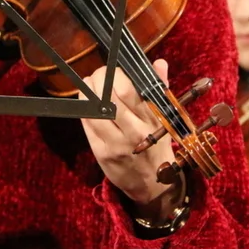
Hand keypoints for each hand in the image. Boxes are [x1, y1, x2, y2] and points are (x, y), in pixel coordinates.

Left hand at [79, 61, 182, 218]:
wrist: (152, 186)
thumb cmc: (157, 146)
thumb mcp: (165, 120)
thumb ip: (160, 90)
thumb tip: (159, 62)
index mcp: (152, 121)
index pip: (130, 92)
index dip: (117, 75)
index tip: (116, 68)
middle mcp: (134, 133)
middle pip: (110, 98)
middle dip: (101, 79)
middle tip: (100, 72)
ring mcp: (116, 144)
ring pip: (95, 110)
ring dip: (89, 91)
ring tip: (89, 81)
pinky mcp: (101, 153)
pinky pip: (87, 125)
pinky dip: (84, 108)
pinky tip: (85, 98)